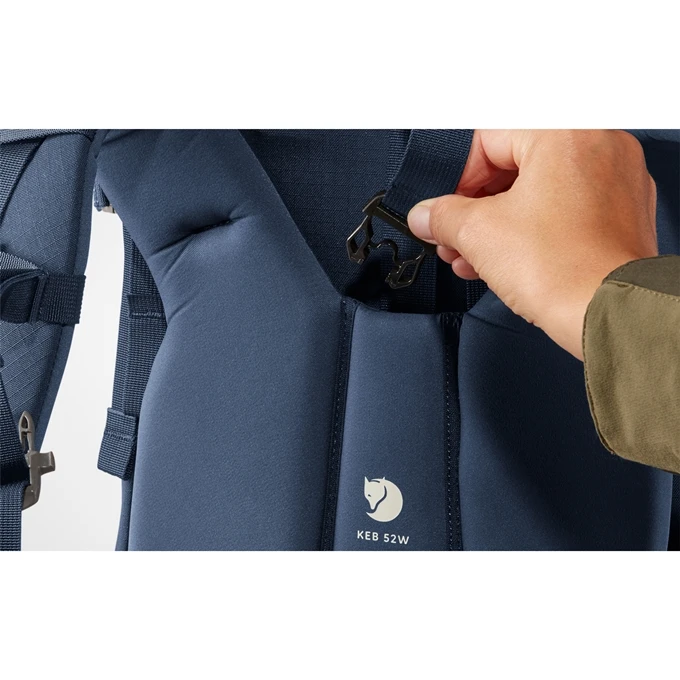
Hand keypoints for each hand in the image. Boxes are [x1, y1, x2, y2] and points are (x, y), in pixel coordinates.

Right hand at [407, 130, 657, 359]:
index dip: (457, 179)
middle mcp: (599, 147)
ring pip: (538, 192)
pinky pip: (563, 212)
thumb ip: (442, 216)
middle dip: (476, 209)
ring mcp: (615, 182)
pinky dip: (532, 232)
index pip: (488, 139)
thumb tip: (426, 215)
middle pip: (514, 166)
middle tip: (454, 236)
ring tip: (473, 256)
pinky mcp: (620, 217)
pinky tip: (503, 261)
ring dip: (498, 225)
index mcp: (565, 133)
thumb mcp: (478, 233)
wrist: (610, 315)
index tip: (445, 210)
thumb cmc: (562, 269)